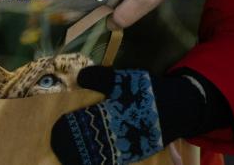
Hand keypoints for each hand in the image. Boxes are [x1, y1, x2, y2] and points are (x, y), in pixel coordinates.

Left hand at [51, 67, 206, 164]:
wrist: (177, 109)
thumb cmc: (147, 92)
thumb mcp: (126, 80)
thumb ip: (102, 78)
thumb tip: (80, 76)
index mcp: (114, 111)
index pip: (87, 120)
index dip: (71, 126)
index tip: (56, 127)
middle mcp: (119, 130)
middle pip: (91, 139)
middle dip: (73, 143)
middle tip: (56, 144)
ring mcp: (127, 144)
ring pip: (101, 152)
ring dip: (84, 154)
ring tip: (67, 156)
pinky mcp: (135, 152)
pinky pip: (114, 159)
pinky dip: (100, 160)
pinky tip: (89, 160)